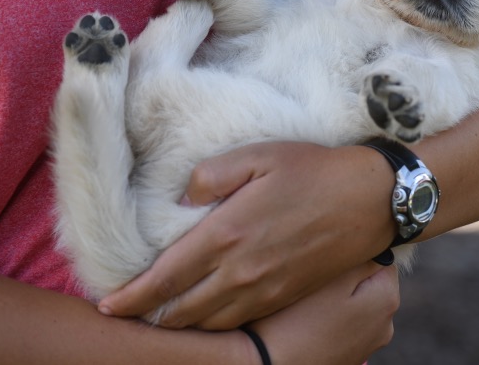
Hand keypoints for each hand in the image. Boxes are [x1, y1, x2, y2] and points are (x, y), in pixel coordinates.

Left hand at [98, 142, 394, 328]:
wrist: (370, 200)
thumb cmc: (315, 170)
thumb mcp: (259, 155)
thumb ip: (212, 174)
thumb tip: (183, 198)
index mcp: (226, 234)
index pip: (164, 277)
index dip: (131, 296)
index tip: (107, 305)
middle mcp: (240, 271)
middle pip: (181, 310)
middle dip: (149, 316)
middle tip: (128, 312)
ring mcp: (265, 289)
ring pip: (209, 322)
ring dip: (180, 323)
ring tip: (163, 315)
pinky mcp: (285, 296)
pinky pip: (239, 322)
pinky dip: (214, 324)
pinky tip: (208, 313)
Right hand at [248, 263, 399, 364]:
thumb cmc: (298, 319)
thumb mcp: (331, 276)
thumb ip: (361, 256)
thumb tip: (377, 244)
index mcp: (388, 299)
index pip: (383, 259)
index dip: (355, 253)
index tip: (330, 257)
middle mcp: (386, 325)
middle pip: (371, 283)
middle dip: (348, 276)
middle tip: (315, 279)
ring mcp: (369, 344)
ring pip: (357, 304)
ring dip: (339, 298)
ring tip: (308, 302)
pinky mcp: (350, 356)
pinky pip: (346, 325)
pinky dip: (332, 319)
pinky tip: (309, 321)